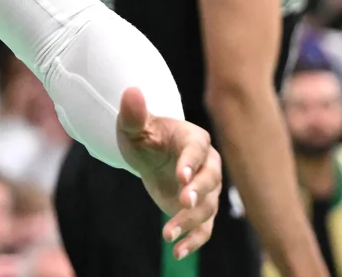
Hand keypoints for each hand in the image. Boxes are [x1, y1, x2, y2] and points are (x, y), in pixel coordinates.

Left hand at [117, 87, 221, 260]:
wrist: (151, 154)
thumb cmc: (145, 135)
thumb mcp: (134, 125)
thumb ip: (133, 112)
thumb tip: (131, 90)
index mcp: (194, 139)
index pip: (197, 150)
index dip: (191, 163)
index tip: (181, 176)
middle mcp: (207, 164)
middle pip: (210, 180)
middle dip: (198, 192)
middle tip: (182, 202)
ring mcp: (206, 189)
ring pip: (207, 207)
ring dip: (190, 221)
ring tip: (167, 234)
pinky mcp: (200, 210)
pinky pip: (205, 228)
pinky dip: (194, 240)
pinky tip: (178, 252)